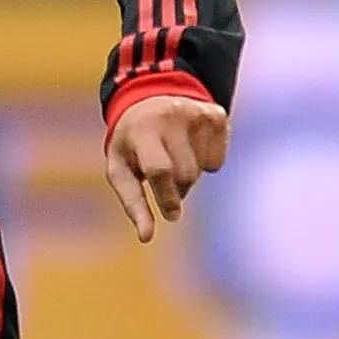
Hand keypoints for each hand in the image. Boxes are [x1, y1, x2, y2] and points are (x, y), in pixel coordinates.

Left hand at [104, 95, 229, 243]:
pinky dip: (206, 164)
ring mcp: (196, 113)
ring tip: (173, 157)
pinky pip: (218, 162)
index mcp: (142, 130)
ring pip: (204, 170)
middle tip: (163, 180)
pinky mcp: (216, 115)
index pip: (160, 170)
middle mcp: (171, 116)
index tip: (171, 215)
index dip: (167, 197)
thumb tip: (146, 238)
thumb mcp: (121, 170)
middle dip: (177, 188)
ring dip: (190, 175)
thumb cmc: (131, 145)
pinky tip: (189, 146)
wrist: (149, 99)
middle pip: (186, 175)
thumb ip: (133, 204)